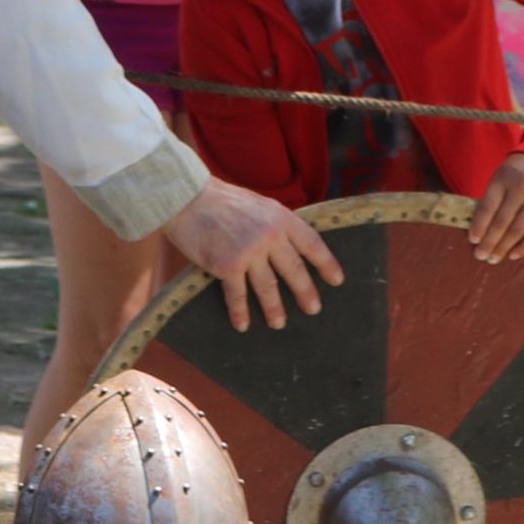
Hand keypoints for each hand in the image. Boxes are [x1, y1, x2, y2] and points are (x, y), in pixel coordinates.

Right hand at [162, 181, 338, 331]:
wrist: (186, 198)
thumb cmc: (220, 200)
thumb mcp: (258, 205)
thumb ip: (274, 224)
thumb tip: (287, 247)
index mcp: (280, 217)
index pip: (312, 243)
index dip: (326, 263)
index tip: (337, 280)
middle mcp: (269, 235)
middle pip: (294, 270)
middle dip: (305, 292)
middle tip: (313, 309)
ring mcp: (249, 251)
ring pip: (268, 287)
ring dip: (275, 308)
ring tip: (279, 323)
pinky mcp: (227, 265)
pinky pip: (238, 295)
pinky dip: (240, 312)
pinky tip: (243, 324)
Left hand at [468, 155, 523, 262]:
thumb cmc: (516, 172)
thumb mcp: (501, 177)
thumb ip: (492, 198)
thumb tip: (480, 229)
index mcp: (503, 180)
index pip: (488, 206)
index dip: (479, 225)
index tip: (472, 240)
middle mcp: (520, 191)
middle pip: (502, 222)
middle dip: (490, 241)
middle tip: (480, 256)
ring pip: (518, 230)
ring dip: (504, 248)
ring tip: (493, 259)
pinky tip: (513, 255)